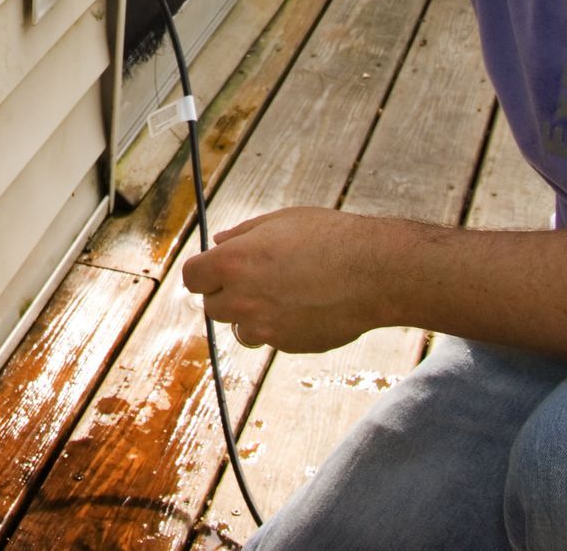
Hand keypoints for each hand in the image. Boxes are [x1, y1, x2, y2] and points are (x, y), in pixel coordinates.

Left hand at [181, 208, 396, 353]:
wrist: (374, 272)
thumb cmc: (329, 237)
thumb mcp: (280, 221)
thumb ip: (242, 234)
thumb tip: (218, 242)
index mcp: (232, 262)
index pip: (191, 278)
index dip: (203, 273)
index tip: (216, 270)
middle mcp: (241, 298)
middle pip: (212, 306)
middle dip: (227, 294)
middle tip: (256, 278)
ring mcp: (264, 326)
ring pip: (241, 327)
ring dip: (253, 314)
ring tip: (287, 292)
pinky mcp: (287, 344)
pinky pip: (272, 338)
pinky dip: (281, 326)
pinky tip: (308, 306)